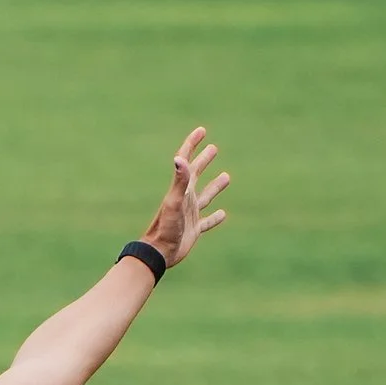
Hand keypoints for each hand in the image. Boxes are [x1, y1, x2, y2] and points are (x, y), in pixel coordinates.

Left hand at [142, 126, 230, 267]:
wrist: (158, 253)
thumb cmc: (166, 227)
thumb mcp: (174, 201)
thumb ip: (179, 181)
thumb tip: (179, 158)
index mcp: (180, 189)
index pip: (185, 162)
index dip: (192, 145)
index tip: (201, 131)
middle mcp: (185, 199)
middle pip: (196, 175)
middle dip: (204, 160)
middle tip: (213, 147)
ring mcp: (190, 214)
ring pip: (205, 196)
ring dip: (215, 186)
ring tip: (226, 176)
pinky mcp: (194, 229)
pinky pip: (208, 221)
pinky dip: (216, 217)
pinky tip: (223, 214)